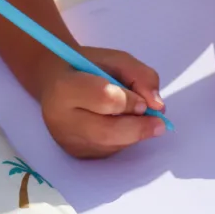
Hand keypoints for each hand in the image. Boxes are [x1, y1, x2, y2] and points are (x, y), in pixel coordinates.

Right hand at [39, 46, 165, 158]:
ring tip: (137, 117)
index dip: (129, 101)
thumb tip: (158, 106)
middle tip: (159, 123)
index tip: (144, 102)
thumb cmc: (85, 67)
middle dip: (139, 128)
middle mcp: (61, 119)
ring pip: (112, 144)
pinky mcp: (76, 154)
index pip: (103, 98)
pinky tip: (120, 125)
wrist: (54, 82)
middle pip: (107, 131)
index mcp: (64, 87)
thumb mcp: (113, 59)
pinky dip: (123, 140)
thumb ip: (139, 75)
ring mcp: (67, 141)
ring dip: (133, 134)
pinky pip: (109, 151)